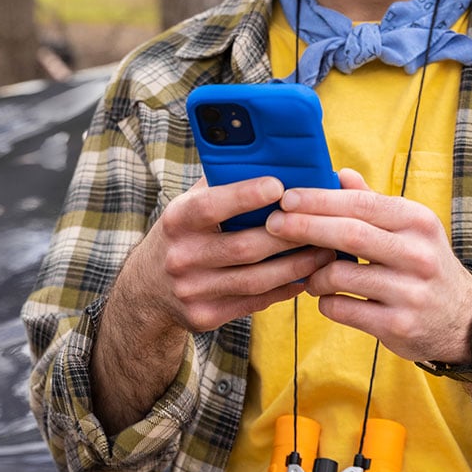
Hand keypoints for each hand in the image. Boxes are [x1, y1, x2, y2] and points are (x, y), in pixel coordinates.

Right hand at [125, 175, 336, 335]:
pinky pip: (254, 302)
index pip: (211, 205)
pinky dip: (283, 289)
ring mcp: (192, 290)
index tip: (279, 185)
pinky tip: (305, 277)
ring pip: (256, 280)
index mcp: (177, 220)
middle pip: (244, 247)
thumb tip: (264, 155)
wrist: (147, 288)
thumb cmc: (183, 233)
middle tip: (322, 224)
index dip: (245, 196)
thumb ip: (220, 184)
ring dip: (296, 266)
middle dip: (288, 236)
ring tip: (323, 252)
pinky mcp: (205, 316)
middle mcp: (181, 256)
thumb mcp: (188, 205)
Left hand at [264, 168, 471, 363]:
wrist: (464, 320)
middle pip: (348, 235)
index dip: (319, 200)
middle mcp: (416, 254)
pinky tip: (325, 296)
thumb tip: (340, 173)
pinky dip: (325, 301)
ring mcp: (409, 292)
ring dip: (313, 273)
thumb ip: (372, 201)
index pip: (359, 204)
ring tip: (308, 272)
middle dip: (304, 227)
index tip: (287, 198)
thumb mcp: (409, 226)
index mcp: (416, 221)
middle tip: (273, 224)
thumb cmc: (423, 262)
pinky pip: (343, 309)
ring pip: (340, 275)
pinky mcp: (399, 326)